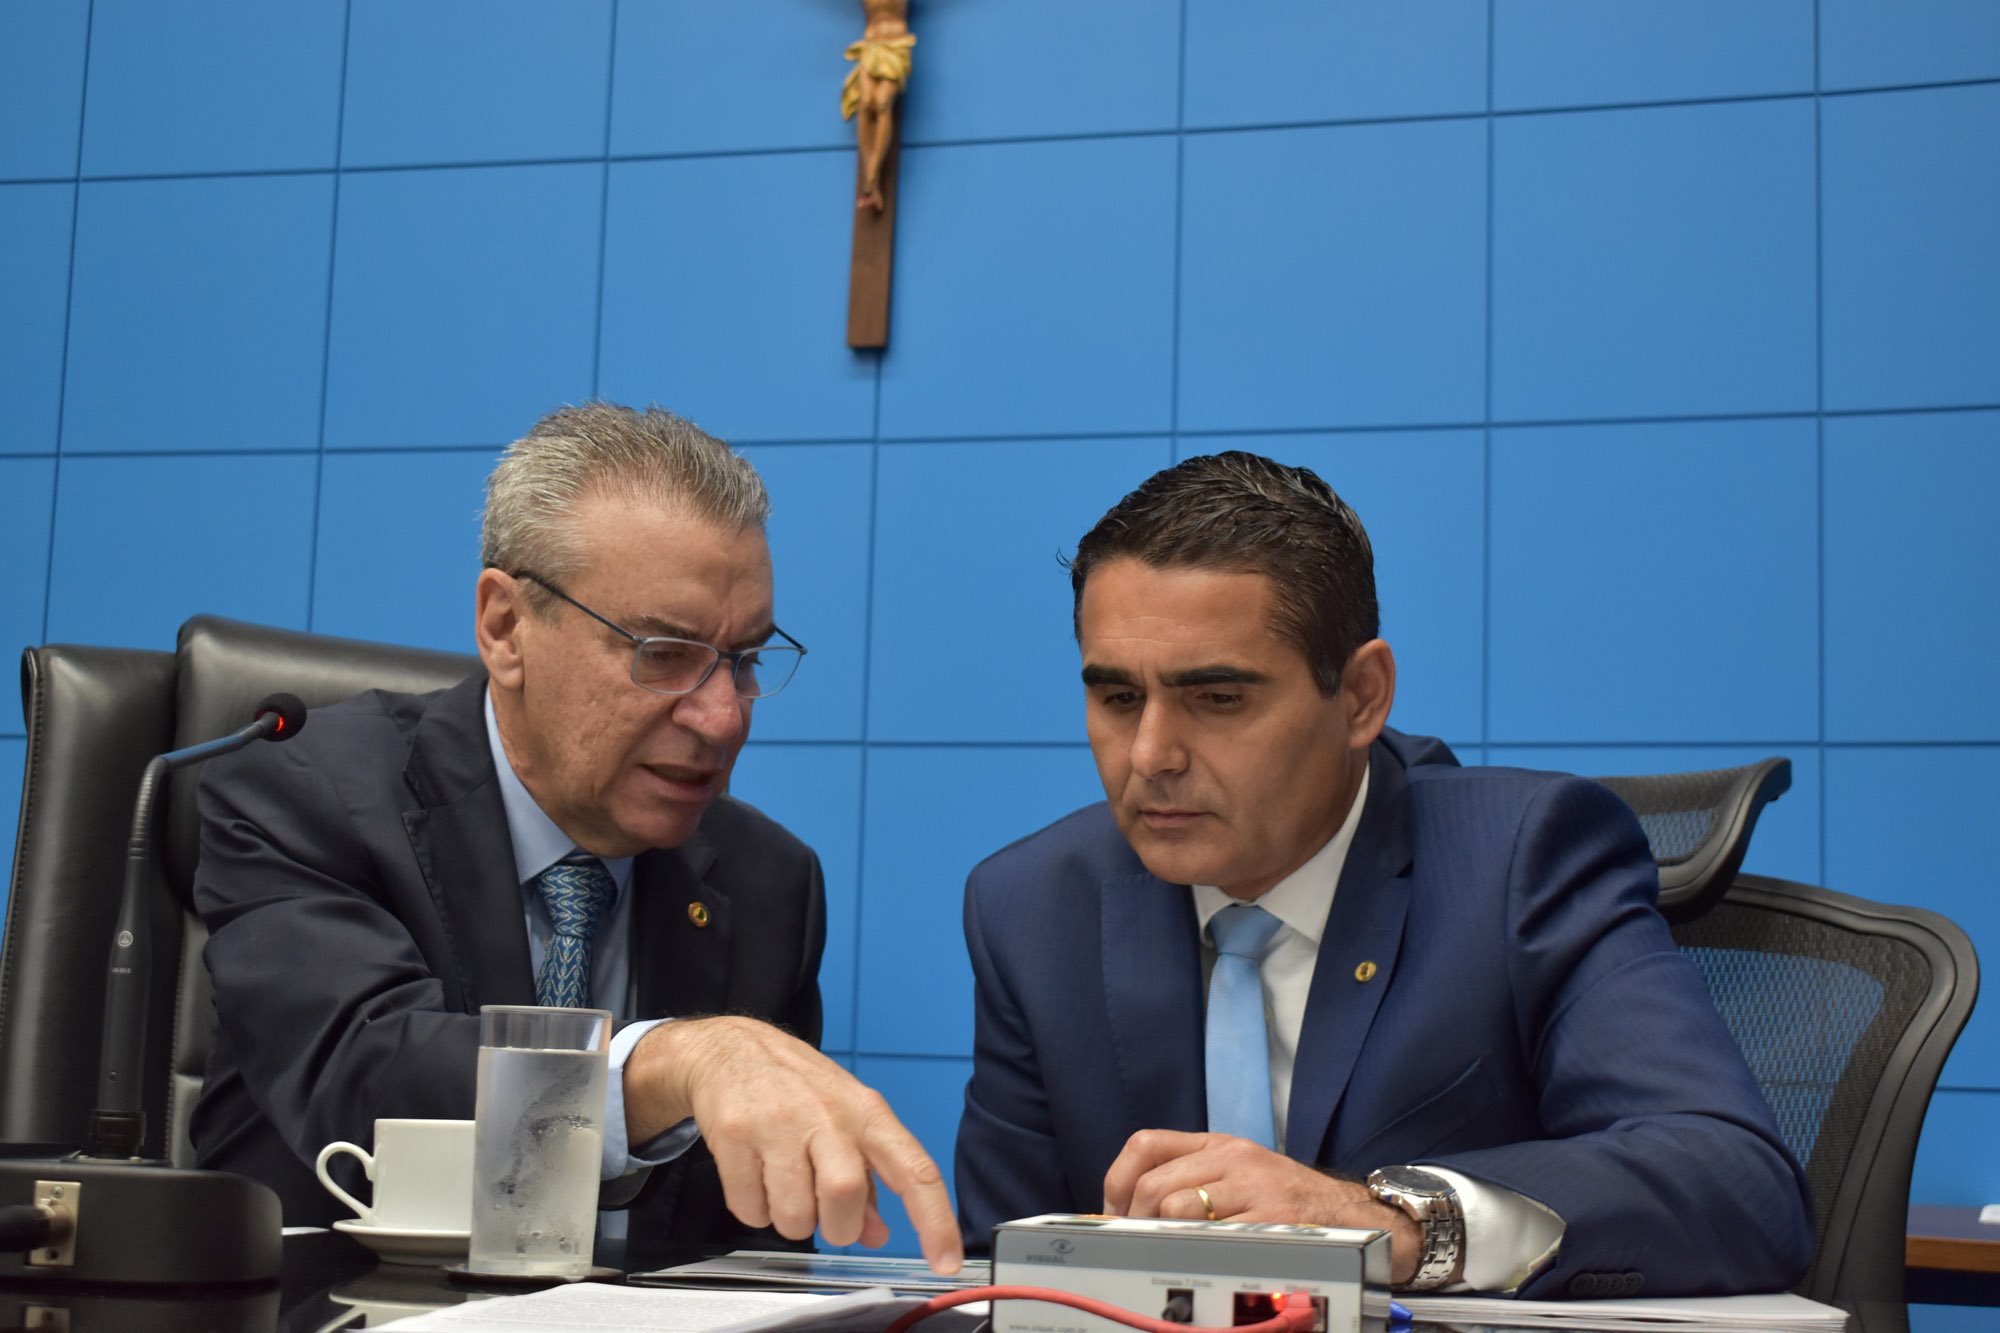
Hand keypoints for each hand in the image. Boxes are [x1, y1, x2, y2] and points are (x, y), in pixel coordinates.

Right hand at [625, 1016, 961, 1274]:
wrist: (730, 1047)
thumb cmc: (797, 1087)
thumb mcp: (845, 1119)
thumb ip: (867, 1179)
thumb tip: (879, 1234)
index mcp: (867, 1112)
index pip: (914, 1169)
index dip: (934, 1220)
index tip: (945, 1262)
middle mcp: (827, 1115)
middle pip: (845, 1194)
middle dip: (838, 1226)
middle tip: (826, 1218)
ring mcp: (778, 1123)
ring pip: (794, 1213)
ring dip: (793, 1222)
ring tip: (786, 1192)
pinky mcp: (736, 1134)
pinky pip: (750, 1209)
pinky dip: (756, 1211)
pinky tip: (757, 1180)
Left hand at [1103, 1130, 1420, 1284]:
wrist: (1350, 1215)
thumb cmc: (1286, 1199)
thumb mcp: (1238, 1173)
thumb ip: (1191, 1178)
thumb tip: (1130, 1209)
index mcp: (1218, 1144)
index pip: (1147, 1144)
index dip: (1118, 1181)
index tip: (1112, 1213)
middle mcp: (1232, 1158)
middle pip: (1155, 1183)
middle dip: (1134, 1220)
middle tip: (1135, 1246)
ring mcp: (1252, 1187)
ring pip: (1177, 1207)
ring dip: (1161, 1237)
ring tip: (1165, 1256)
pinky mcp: (1270, 1219)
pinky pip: (1213, 1235)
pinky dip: (1195, 1250)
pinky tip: (1199, 1261)